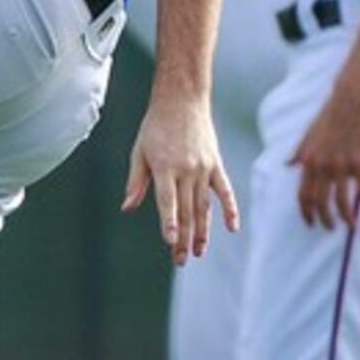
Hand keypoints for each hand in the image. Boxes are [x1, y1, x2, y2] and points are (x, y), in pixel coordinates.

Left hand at [122, 89, 237, 262]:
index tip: (170, 241)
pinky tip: (232, 228)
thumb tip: (127, 208)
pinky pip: (225, 191)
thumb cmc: (156, 126)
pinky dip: (230, 210)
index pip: (167, 202)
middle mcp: (186, 170)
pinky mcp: (216, 164)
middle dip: (183, 238)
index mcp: (164, 167)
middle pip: (186, 210)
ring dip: (202, 231)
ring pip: (204, 206)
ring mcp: (204, 168)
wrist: (183, 100)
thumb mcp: (139, 151)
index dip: (169, 223)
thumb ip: (136, 182)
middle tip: (180, 259)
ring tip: (198, 252)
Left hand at [289, 82, 359, 229]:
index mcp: (308, 160)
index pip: (303, 195)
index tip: (311, 223)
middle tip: (331, 228)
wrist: (352, 98)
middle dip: (325, 219)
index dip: (307, 212)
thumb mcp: (309, 133)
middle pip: (320, 202)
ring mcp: (340, 165)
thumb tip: (288, 165)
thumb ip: (299, 151)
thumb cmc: (332, 114)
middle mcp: (321, 166)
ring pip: (341, 201)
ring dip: (346, 217)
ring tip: (351, 224)